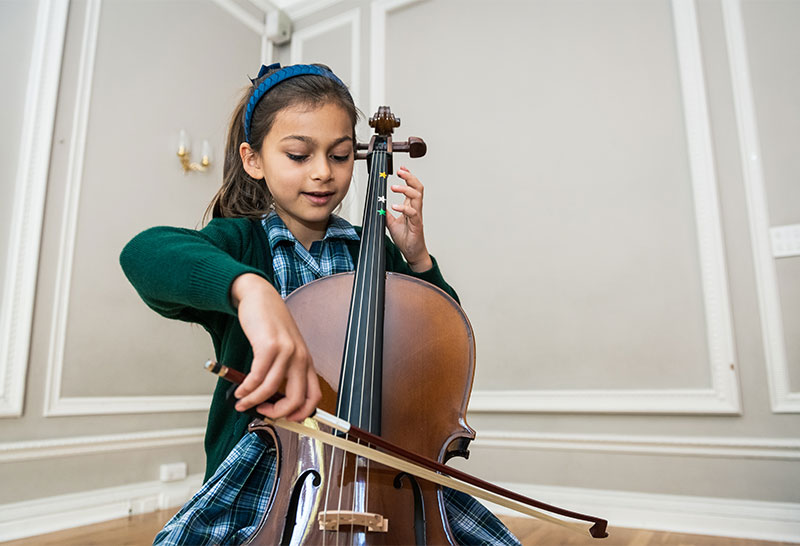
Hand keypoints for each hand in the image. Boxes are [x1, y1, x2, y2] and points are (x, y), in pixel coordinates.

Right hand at [229, 273, 321, 420]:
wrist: (260, 296)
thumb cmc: (270, 324)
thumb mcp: (285, 348)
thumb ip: (284, 371)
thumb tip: (272, 400)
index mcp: (306, 360)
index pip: (314, 397)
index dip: (301, 414)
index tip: (286, 420)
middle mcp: (300, 357)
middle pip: (297, 399)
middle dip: (278, 413)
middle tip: (263, 414)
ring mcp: (286, 351)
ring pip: (272, 389)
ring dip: (254, 401)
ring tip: (242, 402)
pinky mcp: (269, 345)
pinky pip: (257, 376)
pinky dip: (247, 388)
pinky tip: (240, 389)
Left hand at [385, 166, 432, 271]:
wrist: (412, 252)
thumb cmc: (406, 238)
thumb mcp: (391, 223)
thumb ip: (386, 213)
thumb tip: (378, 206)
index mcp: (411, 207)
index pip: (412, 188)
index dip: (408, 177)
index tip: (401, 169)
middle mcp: (415, 209)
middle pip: (418, 188)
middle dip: (410, 177)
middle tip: (400, 172)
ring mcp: (417, 216)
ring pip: (417, 197)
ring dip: (406, 189)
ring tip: (394, 187)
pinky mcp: (416, 225)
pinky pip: (413, 213)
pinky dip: (403, 208)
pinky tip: (395, 206)